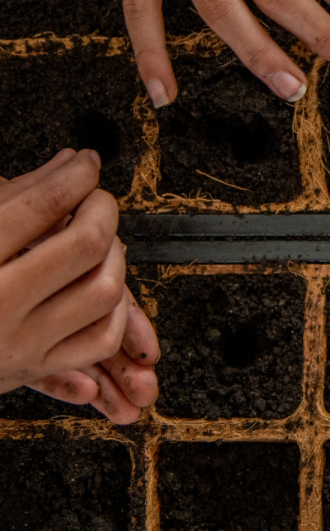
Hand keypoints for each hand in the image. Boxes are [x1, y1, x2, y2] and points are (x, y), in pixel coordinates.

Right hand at [0, 149, 157, 423]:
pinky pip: (101, 339)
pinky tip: (96, 285)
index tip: (86, 163)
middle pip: (86, 243)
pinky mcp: (33, 370)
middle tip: (95, 199)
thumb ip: (12, 195)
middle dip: (103, 209)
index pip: (42, 205)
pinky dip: (113, 309)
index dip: (77, 175)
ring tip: (97, 242)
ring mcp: (17, 344)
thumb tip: (68, 160)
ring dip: (114, 256)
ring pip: (104, 290)